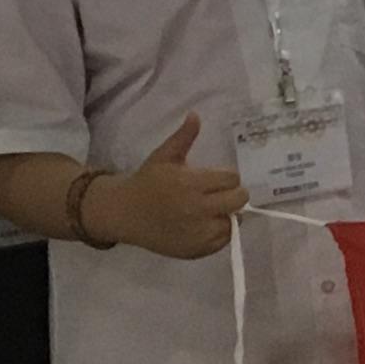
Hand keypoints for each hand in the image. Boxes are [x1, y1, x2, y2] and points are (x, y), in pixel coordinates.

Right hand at [105, 114, 248, 260]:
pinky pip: (222, 241)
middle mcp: (198, 209)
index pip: (231, 179)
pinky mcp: (195, 249)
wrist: (125, 213)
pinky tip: (205, 224)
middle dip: (233, 195)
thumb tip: (196, 114)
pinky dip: (219, 233)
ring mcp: (198, 232)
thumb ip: (183, 137)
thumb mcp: (164, 156)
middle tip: (219, 194)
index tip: (215, 178)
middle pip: (239, 200)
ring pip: (233, 222)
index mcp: (191, 183)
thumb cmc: (148, 182)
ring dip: (226, 215)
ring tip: (211, 210)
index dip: (226, 177)